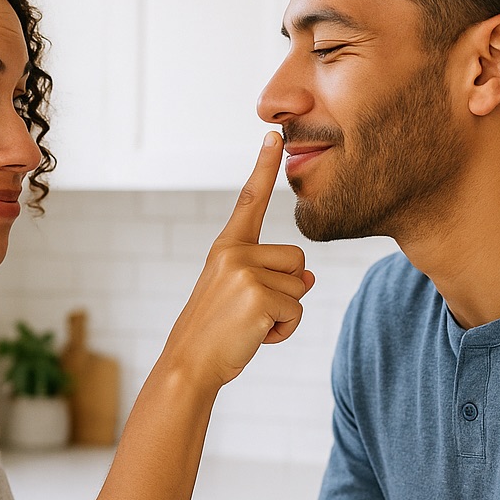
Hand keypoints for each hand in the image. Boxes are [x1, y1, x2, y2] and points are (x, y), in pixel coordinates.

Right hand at [160, 132, 313, 389]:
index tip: (274, 134)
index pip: (249, 200)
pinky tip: (256, 337)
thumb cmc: (216, 333)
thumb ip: (272, 279)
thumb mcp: (241, 297)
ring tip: (249, 326)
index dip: (263, 167)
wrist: (189, 365)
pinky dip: (283, 331)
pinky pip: (297, 310)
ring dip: (285, 314)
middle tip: (249, 313)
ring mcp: (245, 273)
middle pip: (297, 260)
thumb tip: (310, 279)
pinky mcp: (259, 296)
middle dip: (287, 291)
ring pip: (301, 287)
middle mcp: (233, 252)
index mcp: (226, 247)